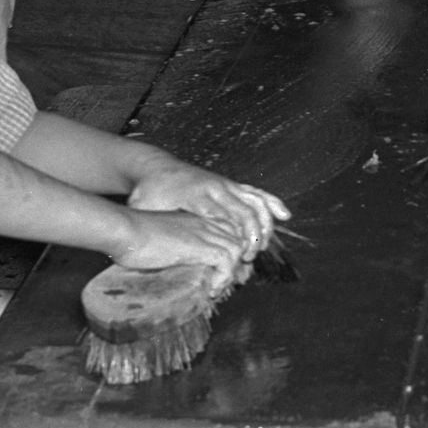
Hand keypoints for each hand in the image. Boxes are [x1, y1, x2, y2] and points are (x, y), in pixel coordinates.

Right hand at [110, 207, 248, 280]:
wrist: (123, 230)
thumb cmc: (130, 238)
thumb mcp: (156, 244)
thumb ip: (168, 253)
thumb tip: (168, 274)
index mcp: (193, 221)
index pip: (226, 234)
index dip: (227, 255)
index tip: (218, 275)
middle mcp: (202, 224)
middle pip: (235, 241)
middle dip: (234, 265)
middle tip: (221, 285)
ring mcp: (203, 233)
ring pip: (236, 251)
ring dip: (230, 273)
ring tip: (216, 289)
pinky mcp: (200, 245)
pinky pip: (226, 262)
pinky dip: (223, 278)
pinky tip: (210, 289)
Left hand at [128, 163, 287, 256]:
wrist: (154, 168)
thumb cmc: (148, 193)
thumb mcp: (143, 207)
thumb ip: (148, 223)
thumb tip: (141, 243)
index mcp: (198, 196)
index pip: (227, 218)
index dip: (237, 238)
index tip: (241, 258)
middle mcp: (216, 187)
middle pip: (246, 211)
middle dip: (254, 236)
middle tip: (250, 259)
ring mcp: (225, 184)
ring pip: (255, 201)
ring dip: (264, 225)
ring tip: (263, 247)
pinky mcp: (229, 183)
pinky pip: (256, 192)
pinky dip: (272, 203)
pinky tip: (285, 216)